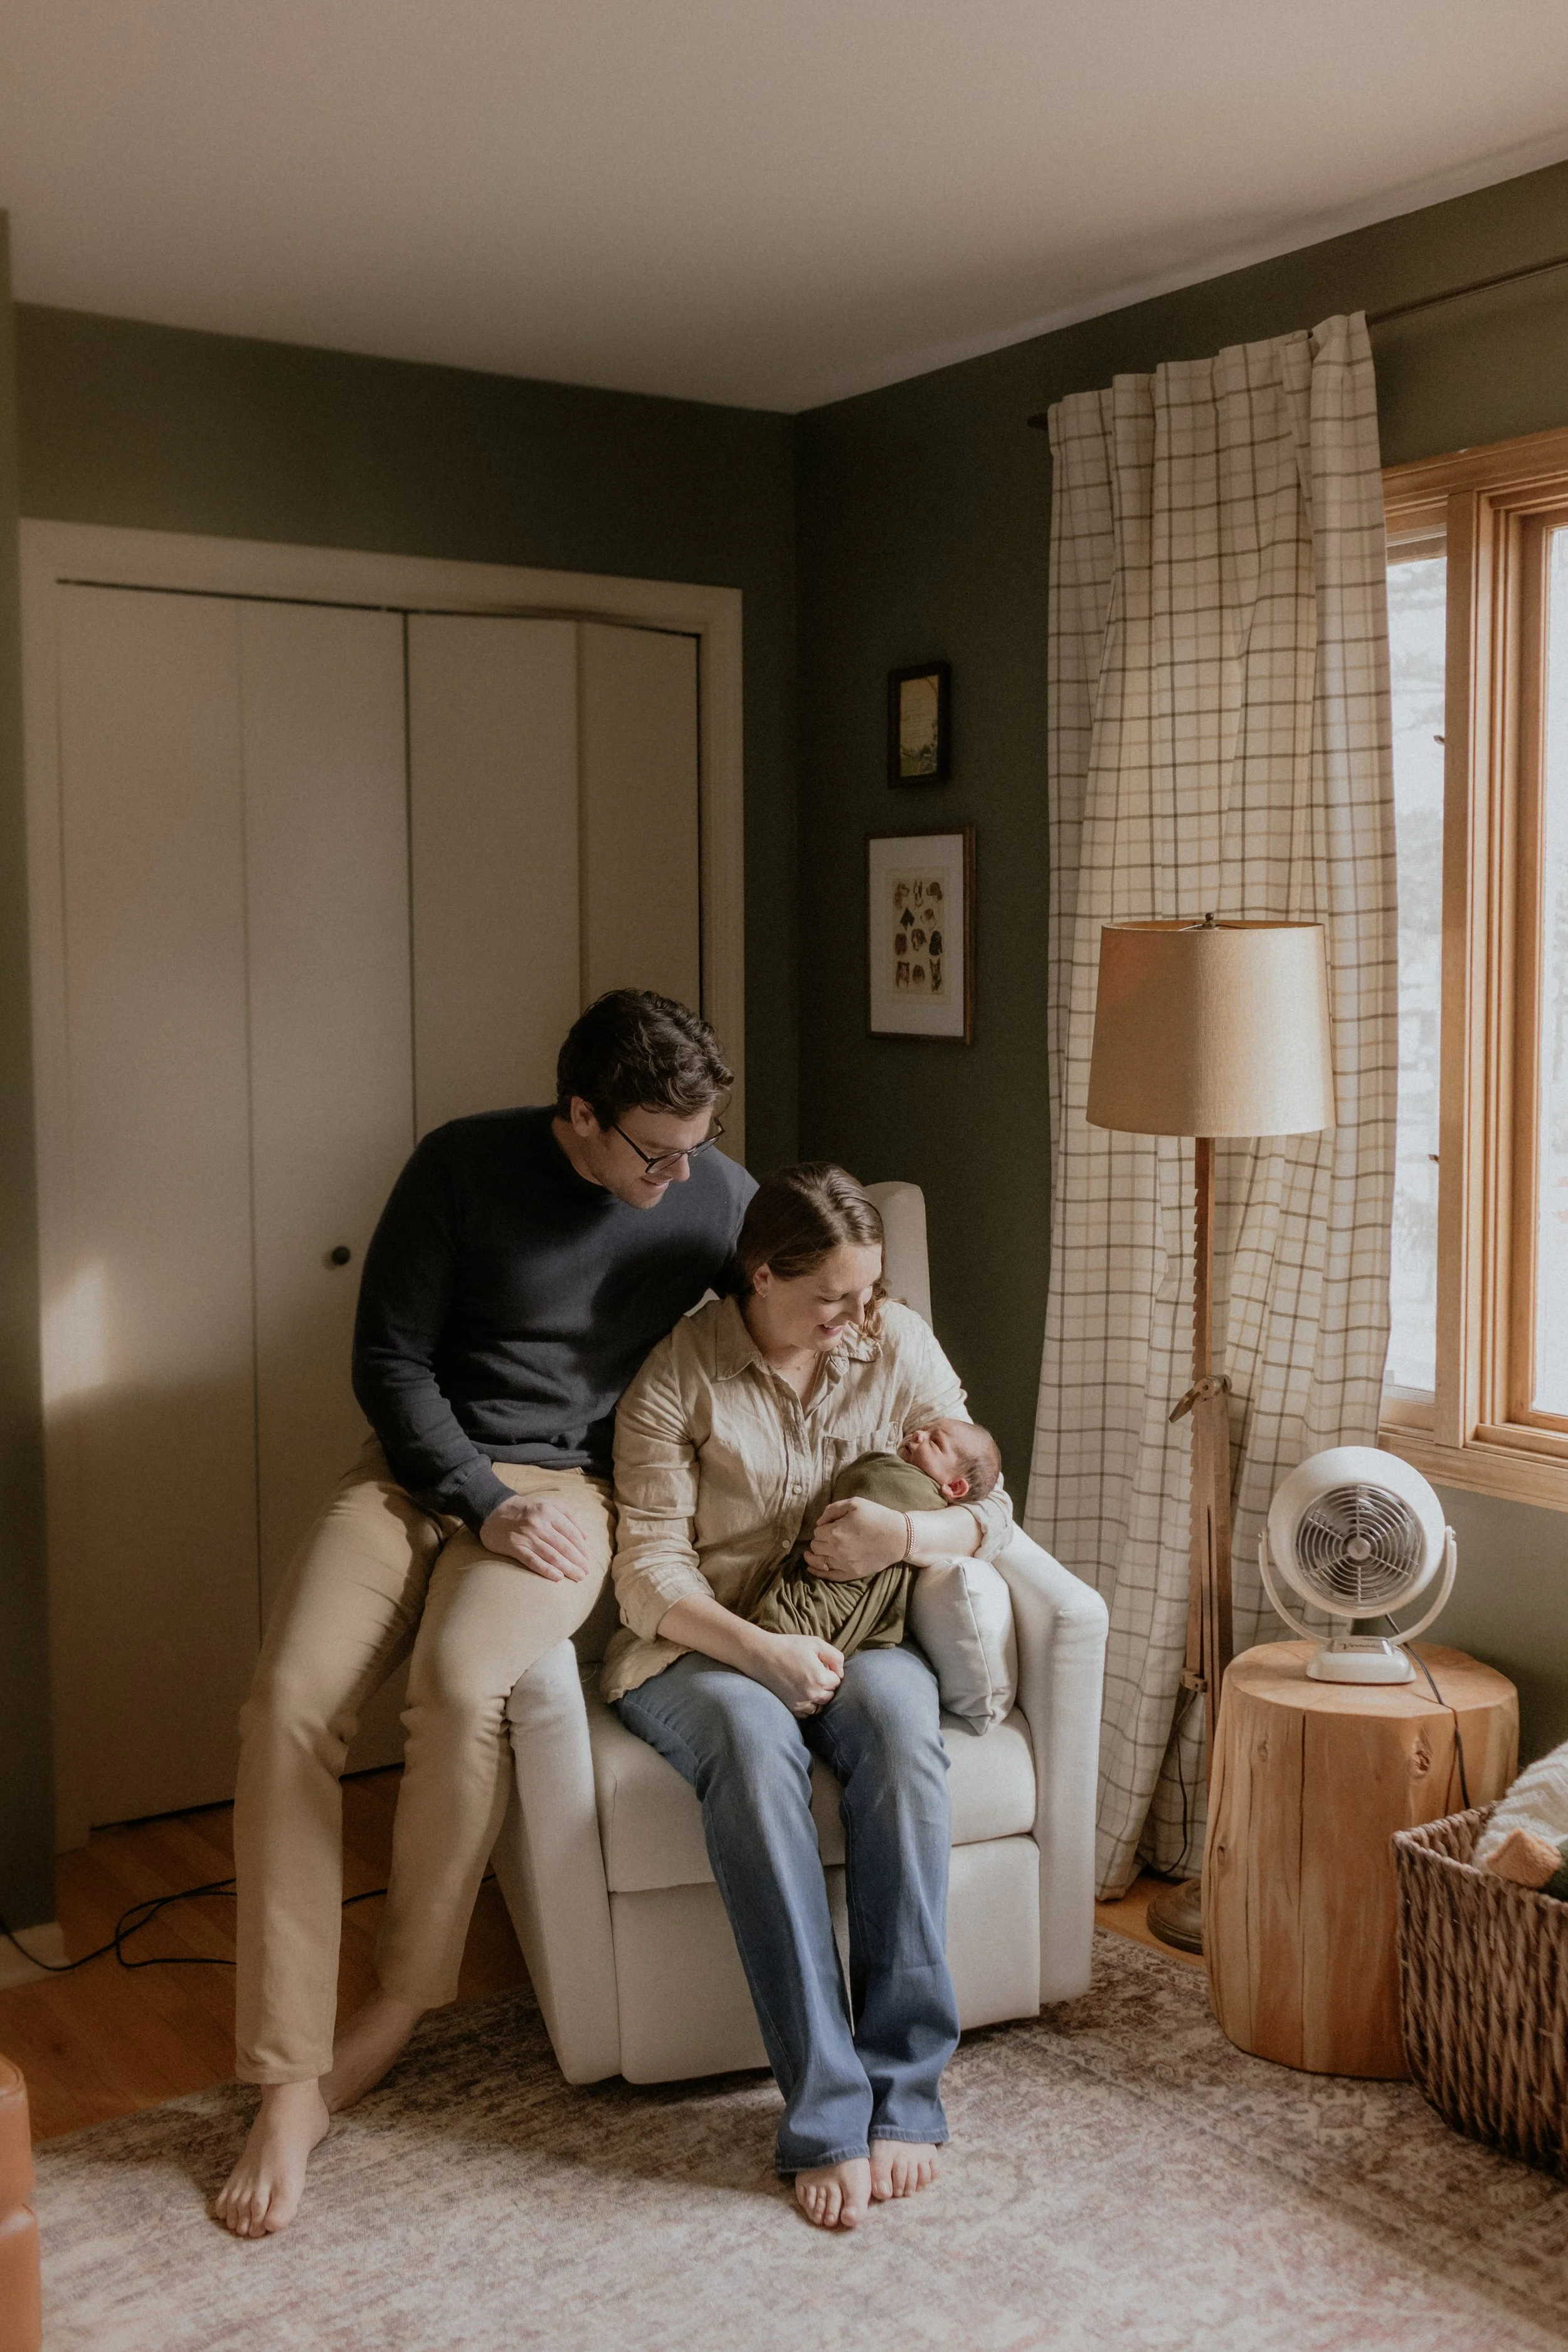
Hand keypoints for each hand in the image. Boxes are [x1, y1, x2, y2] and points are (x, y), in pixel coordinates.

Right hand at [478, 1493, 594, 1581]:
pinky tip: (558, 1577)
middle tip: (586, 1572)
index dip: (582, 1548)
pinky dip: (547, 1570)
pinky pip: (533, 1561)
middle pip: (564, 1546)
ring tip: (578, 1576)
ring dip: (567, 1568)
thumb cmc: (526, 1510)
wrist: (494, 1512)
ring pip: (552, 1555)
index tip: (587, 1559)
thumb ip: (568, 1515)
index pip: (571, 1532)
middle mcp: (538, 1523)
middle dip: (578, 1560)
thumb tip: (585, 1536)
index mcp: (549, 1511)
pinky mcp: (514, 1547)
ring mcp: (526, 1536)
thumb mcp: (548, 1504)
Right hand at [750, 1632, 844, 1717]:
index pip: (837, 1681)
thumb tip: (841, 1672)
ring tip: (809, 1683)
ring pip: (820, 1706)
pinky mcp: (790, 1707)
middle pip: (830, 1695)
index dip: (831, 1672)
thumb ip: (835, 1657)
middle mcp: (812, 1694)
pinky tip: (801, 1692)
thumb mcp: (816, 1643)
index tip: (821, 1665)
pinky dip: (808, 1705)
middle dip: (827, 1685)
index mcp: (820, 1678)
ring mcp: (800, 1703)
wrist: (760, 1655)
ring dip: (818, 1697)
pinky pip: (806, 1713)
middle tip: (815, 1673)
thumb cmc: (788, 1646)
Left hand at [803, 1497, 906, 1581]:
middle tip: (828, 1536)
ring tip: (810, 1553)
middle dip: (819, 1540)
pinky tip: (812, 1568)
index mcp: (836, 1532)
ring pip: (819, 1561)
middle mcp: (837, 1550)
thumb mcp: (855, 1503)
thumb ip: (832, 1509)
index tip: (831, 1526)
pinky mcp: (851, 1574)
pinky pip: (829, 1576)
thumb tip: (819, 1522)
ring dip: (814, 1556)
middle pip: (816, 1546)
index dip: (823, 1528)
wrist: (899, 1537)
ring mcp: (844, 1564)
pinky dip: (818, 1572)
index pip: (817, 1532)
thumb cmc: (877, 1517)